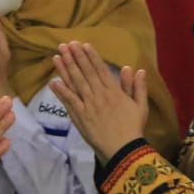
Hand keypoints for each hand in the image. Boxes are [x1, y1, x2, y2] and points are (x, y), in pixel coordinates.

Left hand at [51, 41, 146, 162]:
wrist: (123, 149)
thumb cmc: (133, 128)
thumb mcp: (140, 106)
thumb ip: (138, 87)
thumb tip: (135, 69)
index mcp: (114, 91)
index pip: (100, 69)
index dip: (91, 56)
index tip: (83, 45)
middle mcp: (99, 95)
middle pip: (85, 72)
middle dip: (76, 57)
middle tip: (67, 44)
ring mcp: (88, 105)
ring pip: (75, 83)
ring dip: (66, 68)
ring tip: (58, 56)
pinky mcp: (80, 117)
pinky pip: (69, 101)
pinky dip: (61, 91)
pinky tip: (52, 81)